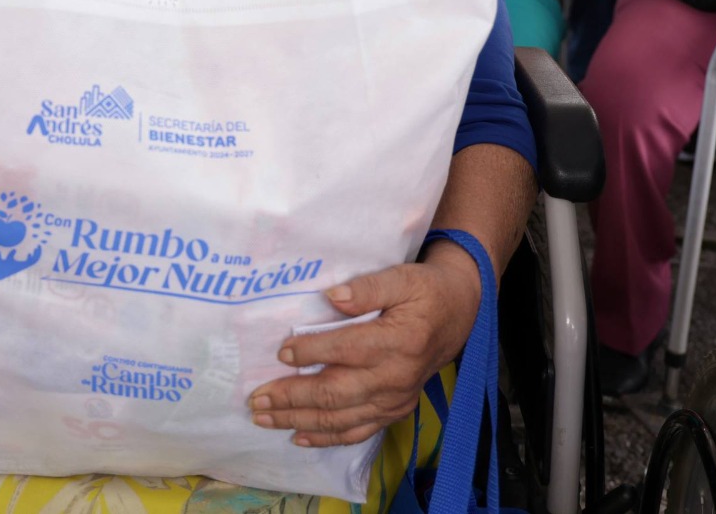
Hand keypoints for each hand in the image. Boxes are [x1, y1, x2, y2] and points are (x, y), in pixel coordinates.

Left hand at [246, 243, 481, 446]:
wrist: (458, 315)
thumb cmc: (424, 291)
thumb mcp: (402, 277)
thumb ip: (368, 287)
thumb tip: (333, 297)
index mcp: (398, 340)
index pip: (346, 349)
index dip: (311, 352)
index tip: (281, 351)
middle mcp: (395, 376)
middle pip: (336, 393)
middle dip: (292, 398)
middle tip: (256, 399)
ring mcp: (395, 400)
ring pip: (341, 418)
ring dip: (299, 420)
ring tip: (264, 418)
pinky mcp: (395, 411)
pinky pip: (358, 431)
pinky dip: (327, 438)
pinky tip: (299, 436)